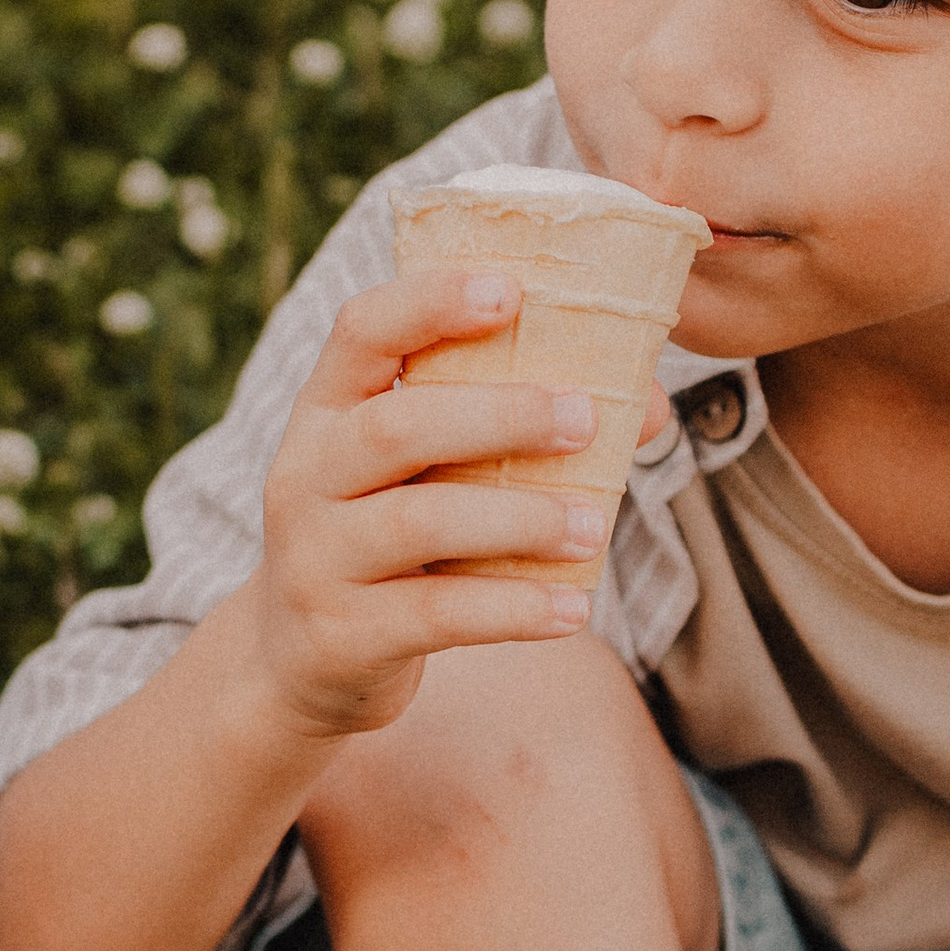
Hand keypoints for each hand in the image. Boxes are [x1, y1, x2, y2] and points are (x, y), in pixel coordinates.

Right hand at [243, 266, 624, 741]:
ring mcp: (313, 558)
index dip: (430, 302)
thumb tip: (645, 408)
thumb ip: (510, 428)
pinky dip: (512, 609)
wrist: (308, 658)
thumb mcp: (425, 471)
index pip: (362, 331)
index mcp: (327, 409)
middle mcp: (304, 474)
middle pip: (394, 428)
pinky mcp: (340, 634)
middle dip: (498, 417)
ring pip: (415, 524)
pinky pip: (433, 615)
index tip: (512, 292)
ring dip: (518, 519)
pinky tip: (572, 606)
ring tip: (595, 525)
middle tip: (584, 420)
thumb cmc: (393, 535)